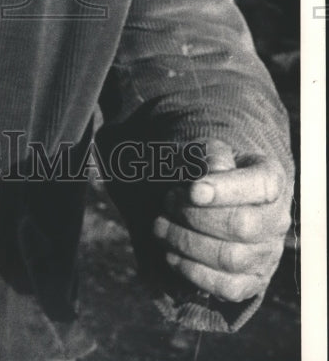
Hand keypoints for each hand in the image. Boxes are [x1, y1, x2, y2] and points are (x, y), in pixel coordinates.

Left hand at [152, 138, 290, 302]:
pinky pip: (227, 288)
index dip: (226, 190)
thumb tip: (211, 174)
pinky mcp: (253, 281)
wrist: (210, 197)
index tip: (193, 190)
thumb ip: (206, 155)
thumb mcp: (203, 150)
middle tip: (166, 202)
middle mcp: (276, 219)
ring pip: (231, 259)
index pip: (261, 185)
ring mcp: (268, 253)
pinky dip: (193, 272)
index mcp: (270, 178)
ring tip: (160, 226)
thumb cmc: (205, 170)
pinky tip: (171, 254)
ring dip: (186, 243)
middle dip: (195, 216)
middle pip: (242, 226)